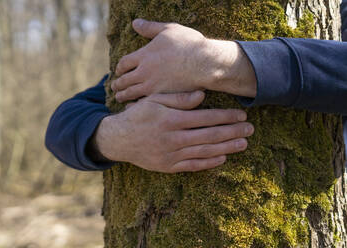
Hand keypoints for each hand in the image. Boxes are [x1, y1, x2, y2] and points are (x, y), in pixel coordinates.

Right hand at [94, 91, 254, 172]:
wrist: (119, 139)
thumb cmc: (138, 115)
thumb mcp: (153, 100)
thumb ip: (178, 98)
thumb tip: (201, 95)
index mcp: (171, 119)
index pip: (206, 118)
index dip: (226, 116)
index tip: (242, 114)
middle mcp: (174, 138)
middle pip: (210, 136)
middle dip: (232, 131)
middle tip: (250, 129)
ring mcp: (171, 154)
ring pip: (205, 151)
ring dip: (227, 147)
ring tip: (243, 143)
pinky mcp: (168, 166)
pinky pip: (193, 166)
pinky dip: (209, 163)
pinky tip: (223, 158)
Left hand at [111, 19, 256, 102]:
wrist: (205, 63)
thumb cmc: (189, 44)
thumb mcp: (169, 30)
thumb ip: (150, 28)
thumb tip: (135, 22)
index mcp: (144, 55)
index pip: (124, 63)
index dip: (120, 68)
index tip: (118, 71)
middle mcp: (144, 71)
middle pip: (124, 80)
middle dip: (118, 84)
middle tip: (114, 87)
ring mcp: (153, 86)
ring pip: (131, 93)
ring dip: (123, 95)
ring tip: (119, 98)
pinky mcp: (162, 96)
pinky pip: (144, 102)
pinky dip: (136, 104)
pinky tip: (135, 106)